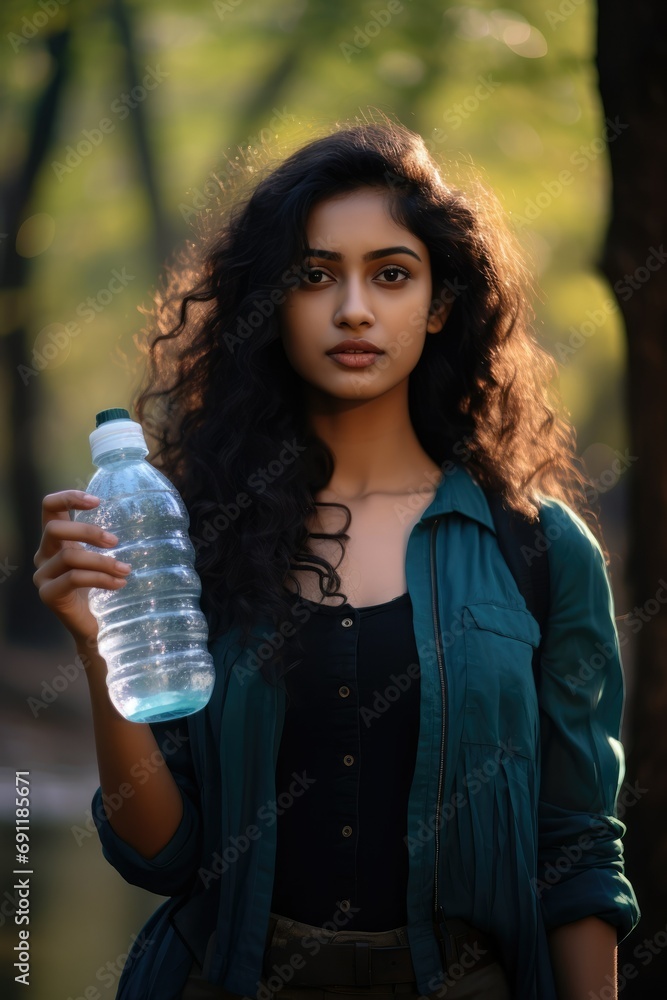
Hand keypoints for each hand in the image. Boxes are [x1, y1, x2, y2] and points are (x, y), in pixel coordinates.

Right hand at [33, 490, 130, 647]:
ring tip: (126, 570)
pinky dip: (101, 578)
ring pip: (69, 555)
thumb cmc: (101, 587)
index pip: (49, 507)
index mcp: (55, 540)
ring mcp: (43, 575)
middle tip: (116, 542)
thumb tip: (139, 518)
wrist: (94, 626)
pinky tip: (119, 583)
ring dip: (102, 561)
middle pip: (55, 528)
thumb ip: (104, 540)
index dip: (68, 498)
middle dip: (88, 531)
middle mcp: (43, 555)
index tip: (97, 502)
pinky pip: (74, 578)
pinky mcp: (48, 594)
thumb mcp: (100, 557)